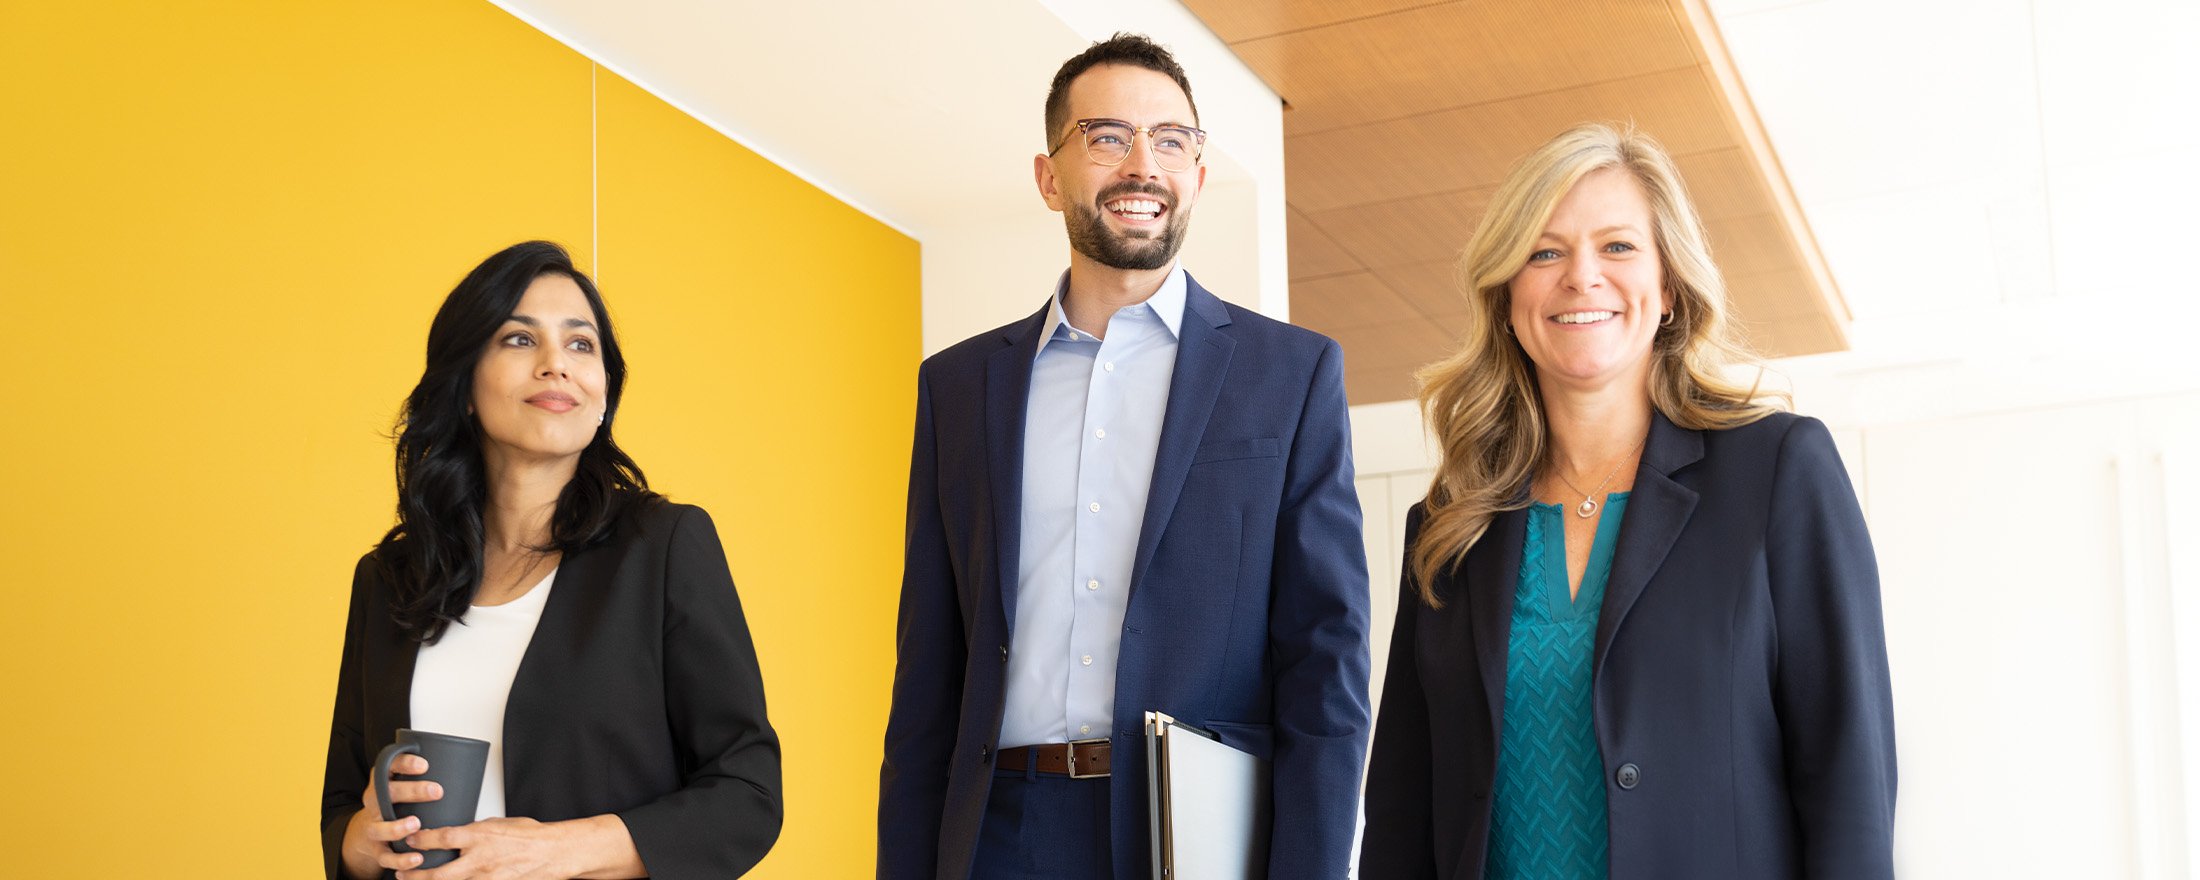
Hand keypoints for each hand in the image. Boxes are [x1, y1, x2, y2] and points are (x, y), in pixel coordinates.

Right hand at [339, 753, 442, 878]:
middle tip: (436, 791)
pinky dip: (400, 859)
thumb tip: (461, 769)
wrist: (364, 833)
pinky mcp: (377, 849)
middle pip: (386, 793)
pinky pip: (386, 857)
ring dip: (397, 827)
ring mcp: (374, 827)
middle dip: (411, 791)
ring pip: (378, 828)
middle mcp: (375, 804)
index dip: (404, 764)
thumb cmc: (394, 806)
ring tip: (416, 824)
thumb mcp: (404, 788)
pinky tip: (417, 858)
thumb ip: (423, 779)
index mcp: (382, 784)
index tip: (424, 765)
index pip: (388, 766)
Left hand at [395, 817, 576, 879]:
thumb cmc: (530, 835)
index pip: (441, 838)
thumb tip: (458, 835)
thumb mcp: (498, 823)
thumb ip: (475, 831)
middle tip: (401, 873)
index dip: (420, 839)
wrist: (554, 852)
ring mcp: (486, 878)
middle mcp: (479, 859)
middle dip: (415, 875)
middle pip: (437, 873)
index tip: (409, 839)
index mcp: (480, 836)